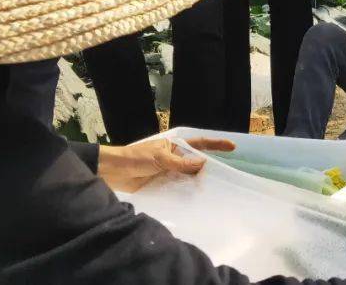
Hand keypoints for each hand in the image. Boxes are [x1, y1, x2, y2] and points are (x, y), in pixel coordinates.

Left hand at [99, 137, 235, 191]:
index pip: (199, 144)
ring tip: (213, 191)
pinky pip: (178, 190)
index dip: (215, 145)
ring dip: (198, 184)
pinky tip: (195, 201)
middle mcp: (174, 160)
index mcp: (174, 147)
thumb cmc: (135, 158)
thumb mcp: (159, 158)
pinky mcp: (162, 187)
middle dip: (209, 169)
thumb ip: (180, 163)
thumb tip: (203, 163)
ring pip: (188, 178)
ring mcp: (169, 174)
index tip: (232, 146)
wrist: (113, 173)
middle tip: (224, 178)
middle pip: (196, 164)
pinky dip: (186, 194)